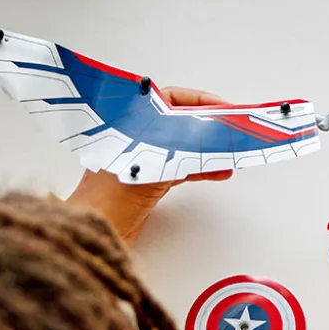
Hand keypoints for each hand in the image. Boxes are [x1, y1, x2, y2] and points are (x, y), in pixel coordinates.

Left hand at [64, 87, 232, 243]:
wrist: (95, 230)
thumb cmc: (111, 193)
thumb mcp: (156, 162)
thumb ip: (188, 147)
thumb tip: (218, 135)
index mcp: (129, 120)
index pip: (172, 99)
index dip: (201, 101)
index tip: (226, 109)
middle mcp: (135, 135)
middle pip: (181, 122)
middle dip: (209, 125)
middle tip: (233, 128)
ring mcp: (142, 158)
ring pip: (183, 145)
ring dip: (208, 148)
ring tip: (231, 150)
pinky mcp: (148, 180)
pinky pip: (181, 166)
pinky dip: (201, 167)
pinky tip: (220, 171)